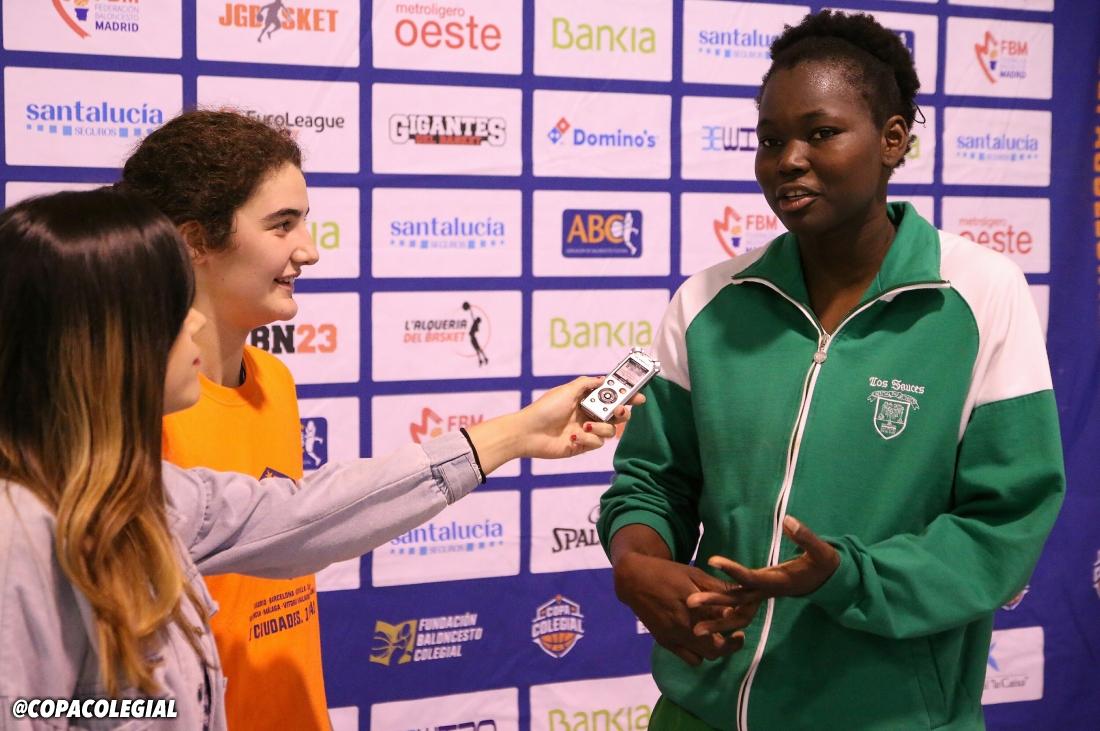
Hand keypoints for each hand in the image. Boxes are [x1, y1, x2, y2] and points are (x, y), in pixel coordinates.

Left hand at [517, 376, 643, 458]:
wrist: (529, 432)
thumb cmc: (546, 409)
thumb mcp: (567, 390)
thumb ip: (587, 383)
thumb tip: (603, 379)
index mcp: (586, 400)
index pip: (611, 397)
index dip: (626, 396)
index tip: (639, 396)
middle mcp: (589, 415)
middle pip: (616, 415)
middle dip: (622, 413)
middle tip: (620, 411)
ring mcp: (587, 431)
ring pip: (609, 430)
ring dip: (601, 427)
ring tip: (586, 426)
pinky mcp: (583, 445)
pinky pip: (597, 443)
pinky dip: (588, 439)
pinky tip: (574, 436)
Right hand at [611, 524, 750, 666]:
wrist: (634, 580)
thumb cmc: (667, 573)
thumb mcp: (694, 574)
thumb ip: (717, 587)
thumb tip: (743, 592)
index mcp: (694, 604)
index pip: (725, 620)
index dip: (738, 621)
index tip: (743, 618)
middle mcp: (685, 624)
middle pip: (718, 648)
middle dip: (732, 644)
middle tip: (737, 635)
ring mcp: (674, 636)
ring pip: (705, 656)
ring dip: (716, 649)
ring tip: (719, 637)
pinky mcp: (665, 642)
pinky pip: (690, 659)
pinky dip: (699, 654)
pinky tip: (700, 641)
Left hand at [685, 516, 839, 634]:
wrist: (828, 581)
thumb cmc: (824, 565)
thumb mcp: (821, 551)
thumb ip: (805, 537)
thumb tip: (788, 520)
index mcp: (777, 581)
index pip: (750, 577)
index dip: (732, 569)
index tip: (711, 560)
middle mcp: (766, 591)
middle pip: (736, 600)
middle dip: (714, 603)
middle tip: (688, 603)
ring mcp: (762, 594)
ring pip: (736, 609)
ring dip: (715, 616)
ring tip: (692, 622)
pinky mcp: (760, 592)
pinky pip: (739, 606)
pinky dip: (724, 612)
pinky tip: (706, 616)